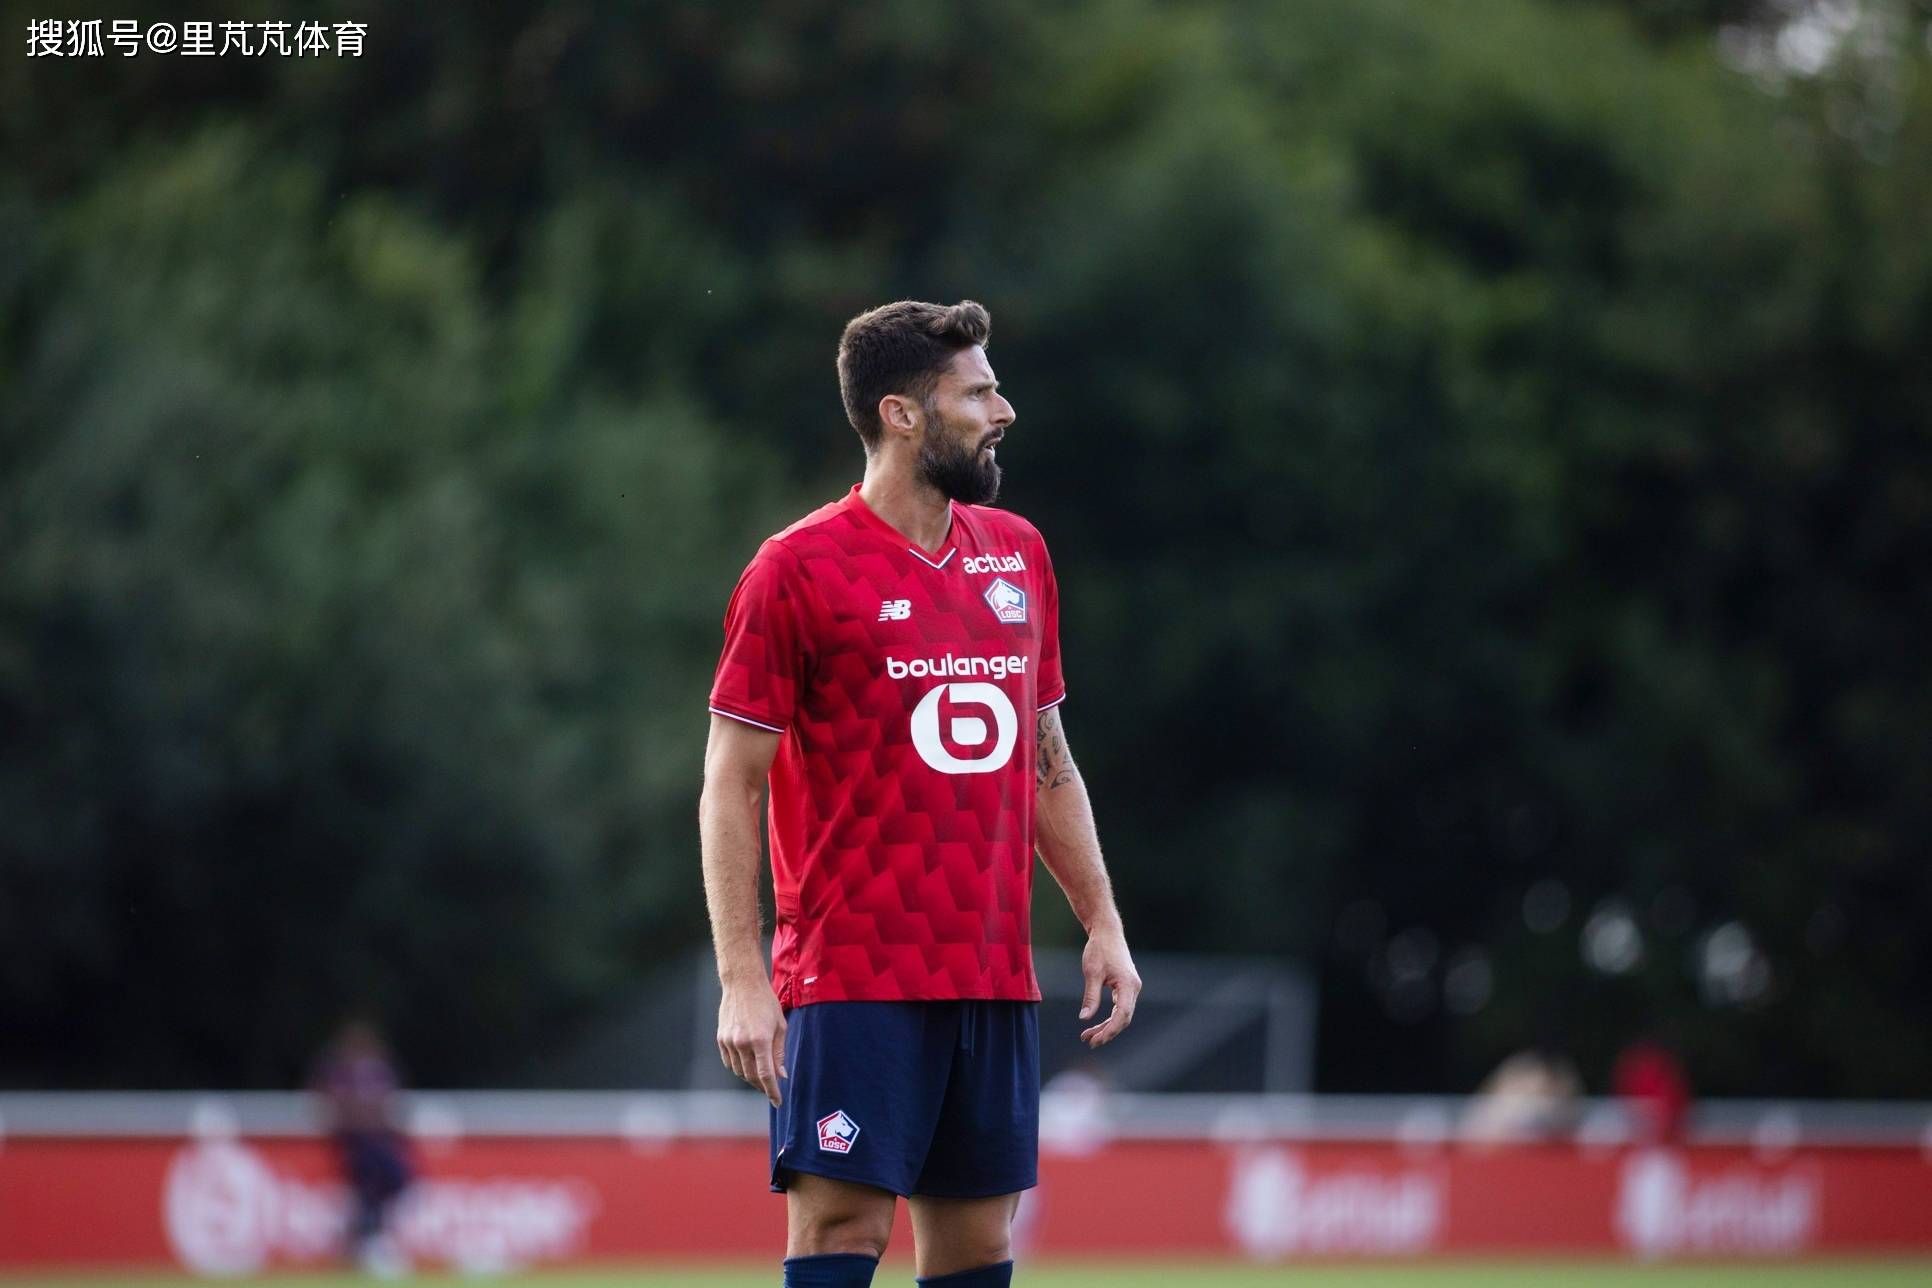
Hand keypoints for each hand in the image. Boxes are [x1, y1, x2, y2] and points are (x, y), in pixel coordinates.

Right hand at [717, 978, 787, 1105]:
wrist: (742, 983)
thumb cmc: (766, 1002)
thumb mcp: (780, 1025)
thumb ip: (779, 1052)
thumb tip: (781, 1075)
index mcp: (760, 1040)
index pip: (766, 1074)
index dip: (772, 1091)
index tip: (777, 1102)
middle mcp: (742, 1043)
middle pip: (751, 1076)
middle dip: (762, 1086)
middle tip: (771, 1090)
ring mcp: (729, 1041)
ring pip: (739, 1071)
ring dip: (750, 1078)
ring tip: (761, 1078)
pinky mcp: (721, 1039)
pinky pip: (729, 1062)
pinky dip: (738, 1068)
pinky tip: (747, 1066)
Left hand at [1077, 925, 1140, 1047]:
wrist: (1106, 931)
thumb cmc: (1099, 949)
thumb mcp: (1092, 973)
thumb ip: (1090, 997)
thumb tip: (1085, 1019)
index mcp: (1128, 985)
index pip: (1122, 1016)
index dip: (1109, 1030)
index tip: (1095, 1039)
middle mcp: (1133, 988)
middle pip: (1123, 1019)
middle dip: (1107, 1032)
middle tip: (1088, 1041)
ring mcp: (1131, 988)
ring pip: (1122, 1015)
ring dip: (1107, 1026)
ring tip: (1088, 1036)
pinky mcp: (1125, 987)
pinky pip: (1120, 1008)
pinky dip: (1109, 1017)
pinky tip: (1096, 1024)